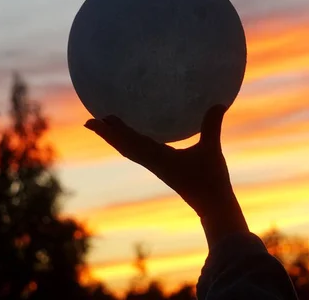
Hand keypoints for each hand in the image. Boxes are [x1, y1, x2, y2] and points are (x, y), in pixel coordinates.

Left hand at [84, 105, 234, 218]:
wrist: (212, 205)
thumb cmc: (211, 179)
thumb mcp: (212, 150)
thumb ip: (212, 125)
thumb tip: (219, 103)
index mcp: (158, 158)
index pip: (129, 142)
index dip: (112, 131)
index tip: (95, 121)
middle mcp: (153, 162)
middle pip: (124, 146)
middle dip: (107, 134)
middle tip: (90, 121)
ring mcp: (157, 166)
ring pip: (130, 151)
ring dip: (116, 139)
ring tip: (105, 127)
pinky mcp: (163, 169)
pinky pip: (140, 154)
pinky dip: (130, 143)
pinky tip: (134, 138)